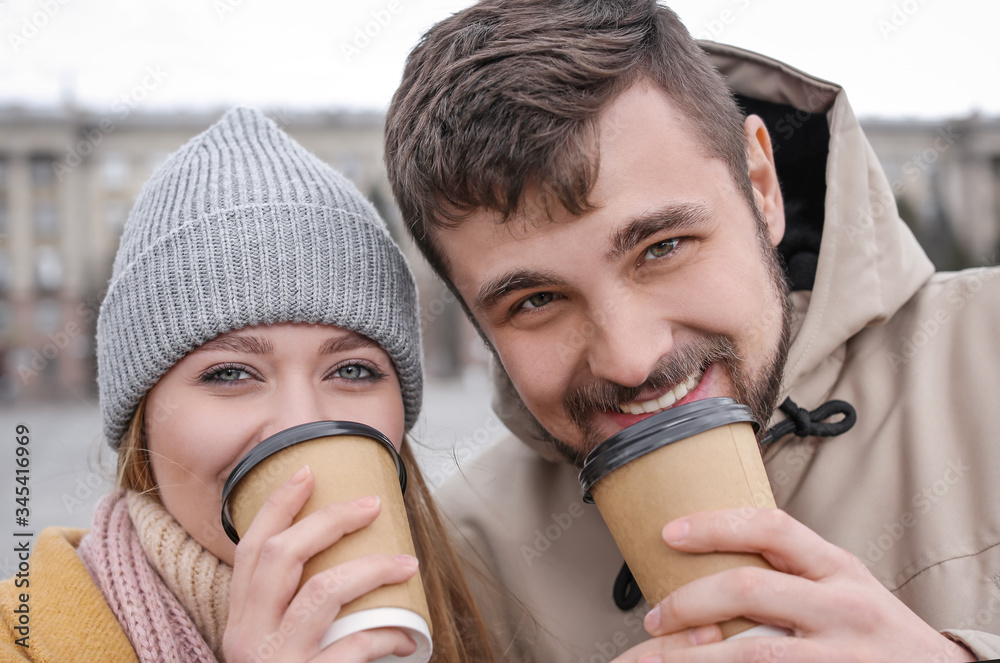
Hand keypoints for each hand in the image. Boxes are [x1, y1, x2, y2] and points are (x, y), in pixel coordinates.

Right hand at [223, 465, 419, 661]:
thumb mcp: (272, 650)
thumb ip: (289, 616)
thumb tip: (339, 567)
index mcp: (240, 624)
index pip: (250, 551)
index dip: (278, 507)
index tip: (308, 472)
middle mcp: (249, 638)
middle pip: (282, 555)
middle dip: (330, 520)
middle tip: (372, 505)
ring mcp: (276, 661)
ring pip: (323, 590)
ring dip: (372, 569)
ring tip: (407, 564)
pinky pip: (354, 643)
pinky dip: (385, 633)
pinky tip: (404, 635)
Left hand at [613, 508, 974, 662]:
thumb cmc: (875, 630)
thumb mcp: (844, 587)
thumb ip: (792, 574)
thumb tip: (709, 570)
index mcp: (837, 567)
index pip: (770, 527)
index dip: (714, 526)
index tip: (669, 533)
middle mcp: (842, 606)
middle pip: (747, 590)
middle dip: (686, 603)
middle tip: (652, 620)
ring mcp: (842, 654)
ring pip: (751, 653)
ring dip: (692, 659)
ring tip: (654, 660)